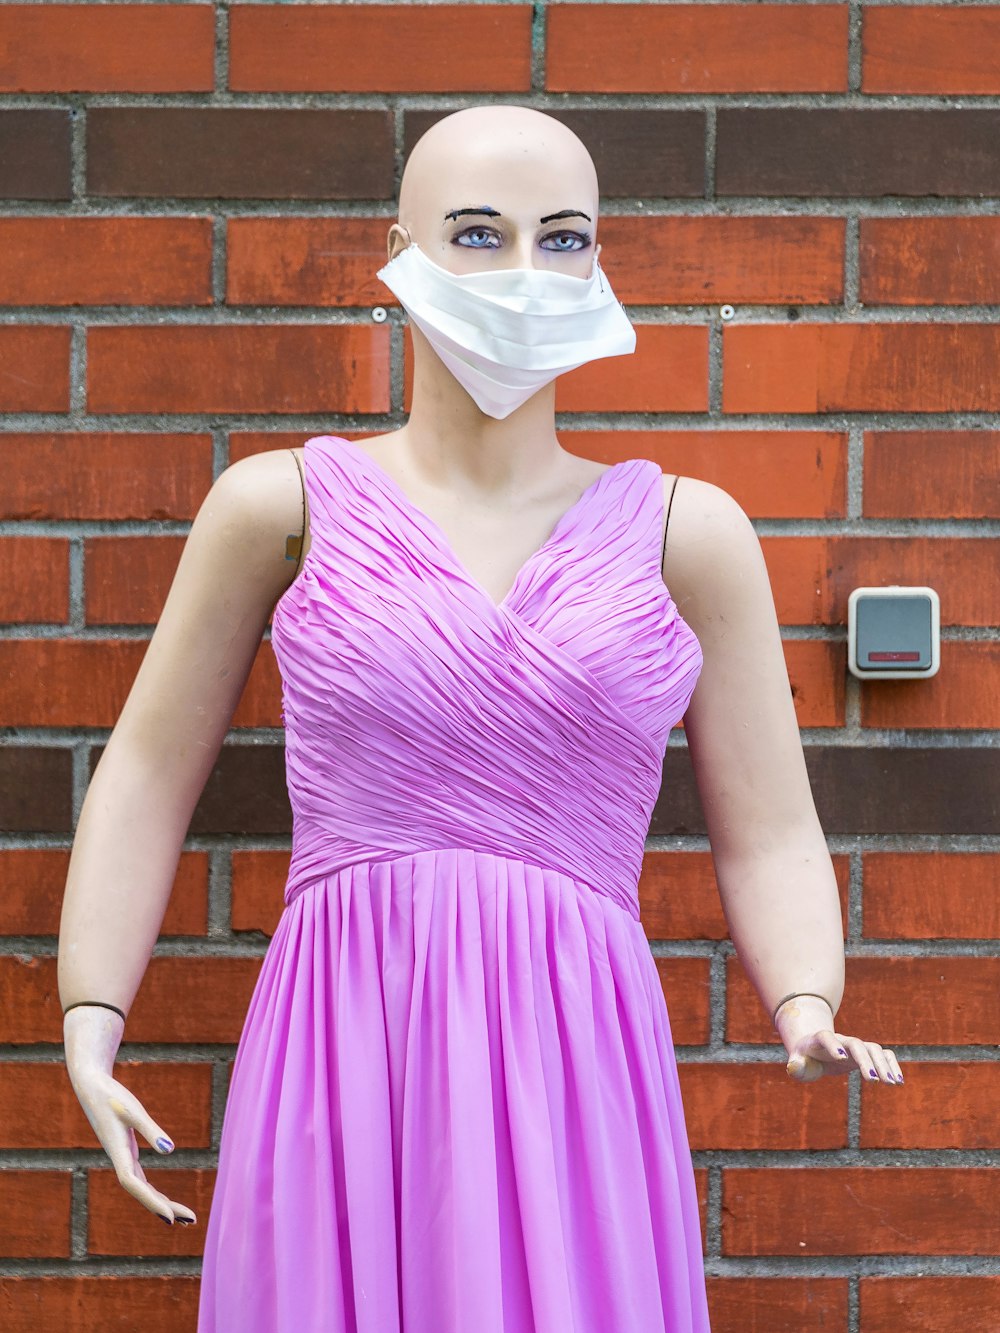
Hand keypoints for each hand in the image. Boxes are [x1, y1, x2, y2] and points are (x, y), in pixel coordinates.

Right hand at [63, 1006, 196, 1226]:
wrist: (91, 1086)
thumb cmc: (112, 1095)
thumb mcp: (133, 1110)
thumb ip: (151, 1129)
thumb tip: (169, 1150)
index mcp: (118, 1152)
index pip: (135, 1185)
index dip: (152, 1202)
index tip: (172, 1218)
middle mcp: (120, 1159)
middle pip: (142, 1191)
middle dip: (164, 1207)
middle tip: (191, 1221)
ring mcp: (122, 1157)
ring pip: (141, 1188)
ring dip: (160, 1203)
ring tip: (185, 1218)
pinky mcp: (125, 1152)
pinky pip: (140, 1179)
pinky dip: (152, 1191)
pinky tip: (163, 1200)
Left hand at [773, 995, 904, 1084]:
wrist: (815, 1047)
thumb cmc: (805, 1058)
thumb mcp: (797, 1064)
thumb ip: (796, 1066)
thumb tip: (794, 1069)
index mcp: (819, 1039)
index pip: (826, 1037)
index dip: (833, 1045)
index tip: (841, 1058)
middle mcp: (840, 1040)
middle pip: (855, 1044)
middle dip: (865, 1060)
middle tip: (874, 1081)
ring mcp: (854, 1045)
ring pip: (872, 1048)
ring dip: (882, 1064)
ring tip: (891, 1083)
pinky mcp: (865, 1053)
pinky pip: (882, 1054)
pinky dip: (891, 1064)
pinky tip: (898, 1081)